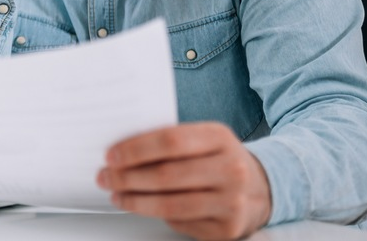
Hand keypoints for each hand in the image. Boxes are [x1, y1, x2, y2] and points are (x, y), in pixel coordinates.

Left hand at [97, 122, 271, 240]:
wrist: (261, 188)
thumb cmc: (219, 160)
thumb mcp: (203, 140)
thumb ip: (170, 142)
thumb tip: (121, 151)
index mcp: (220, 137)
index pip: (170, 141)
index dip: (135, 149)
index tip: (111, 155)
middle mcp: (231, 169)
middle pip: (166, 175)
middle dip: (127, 177)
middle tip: (105, 176)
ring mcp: (232, 201)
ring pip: (170, 204)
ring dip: (135, 200)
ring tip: (116, 194)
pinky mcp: (227, 228)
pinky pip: (180, 222)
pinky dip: (153, 215)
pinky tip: (138, 206)